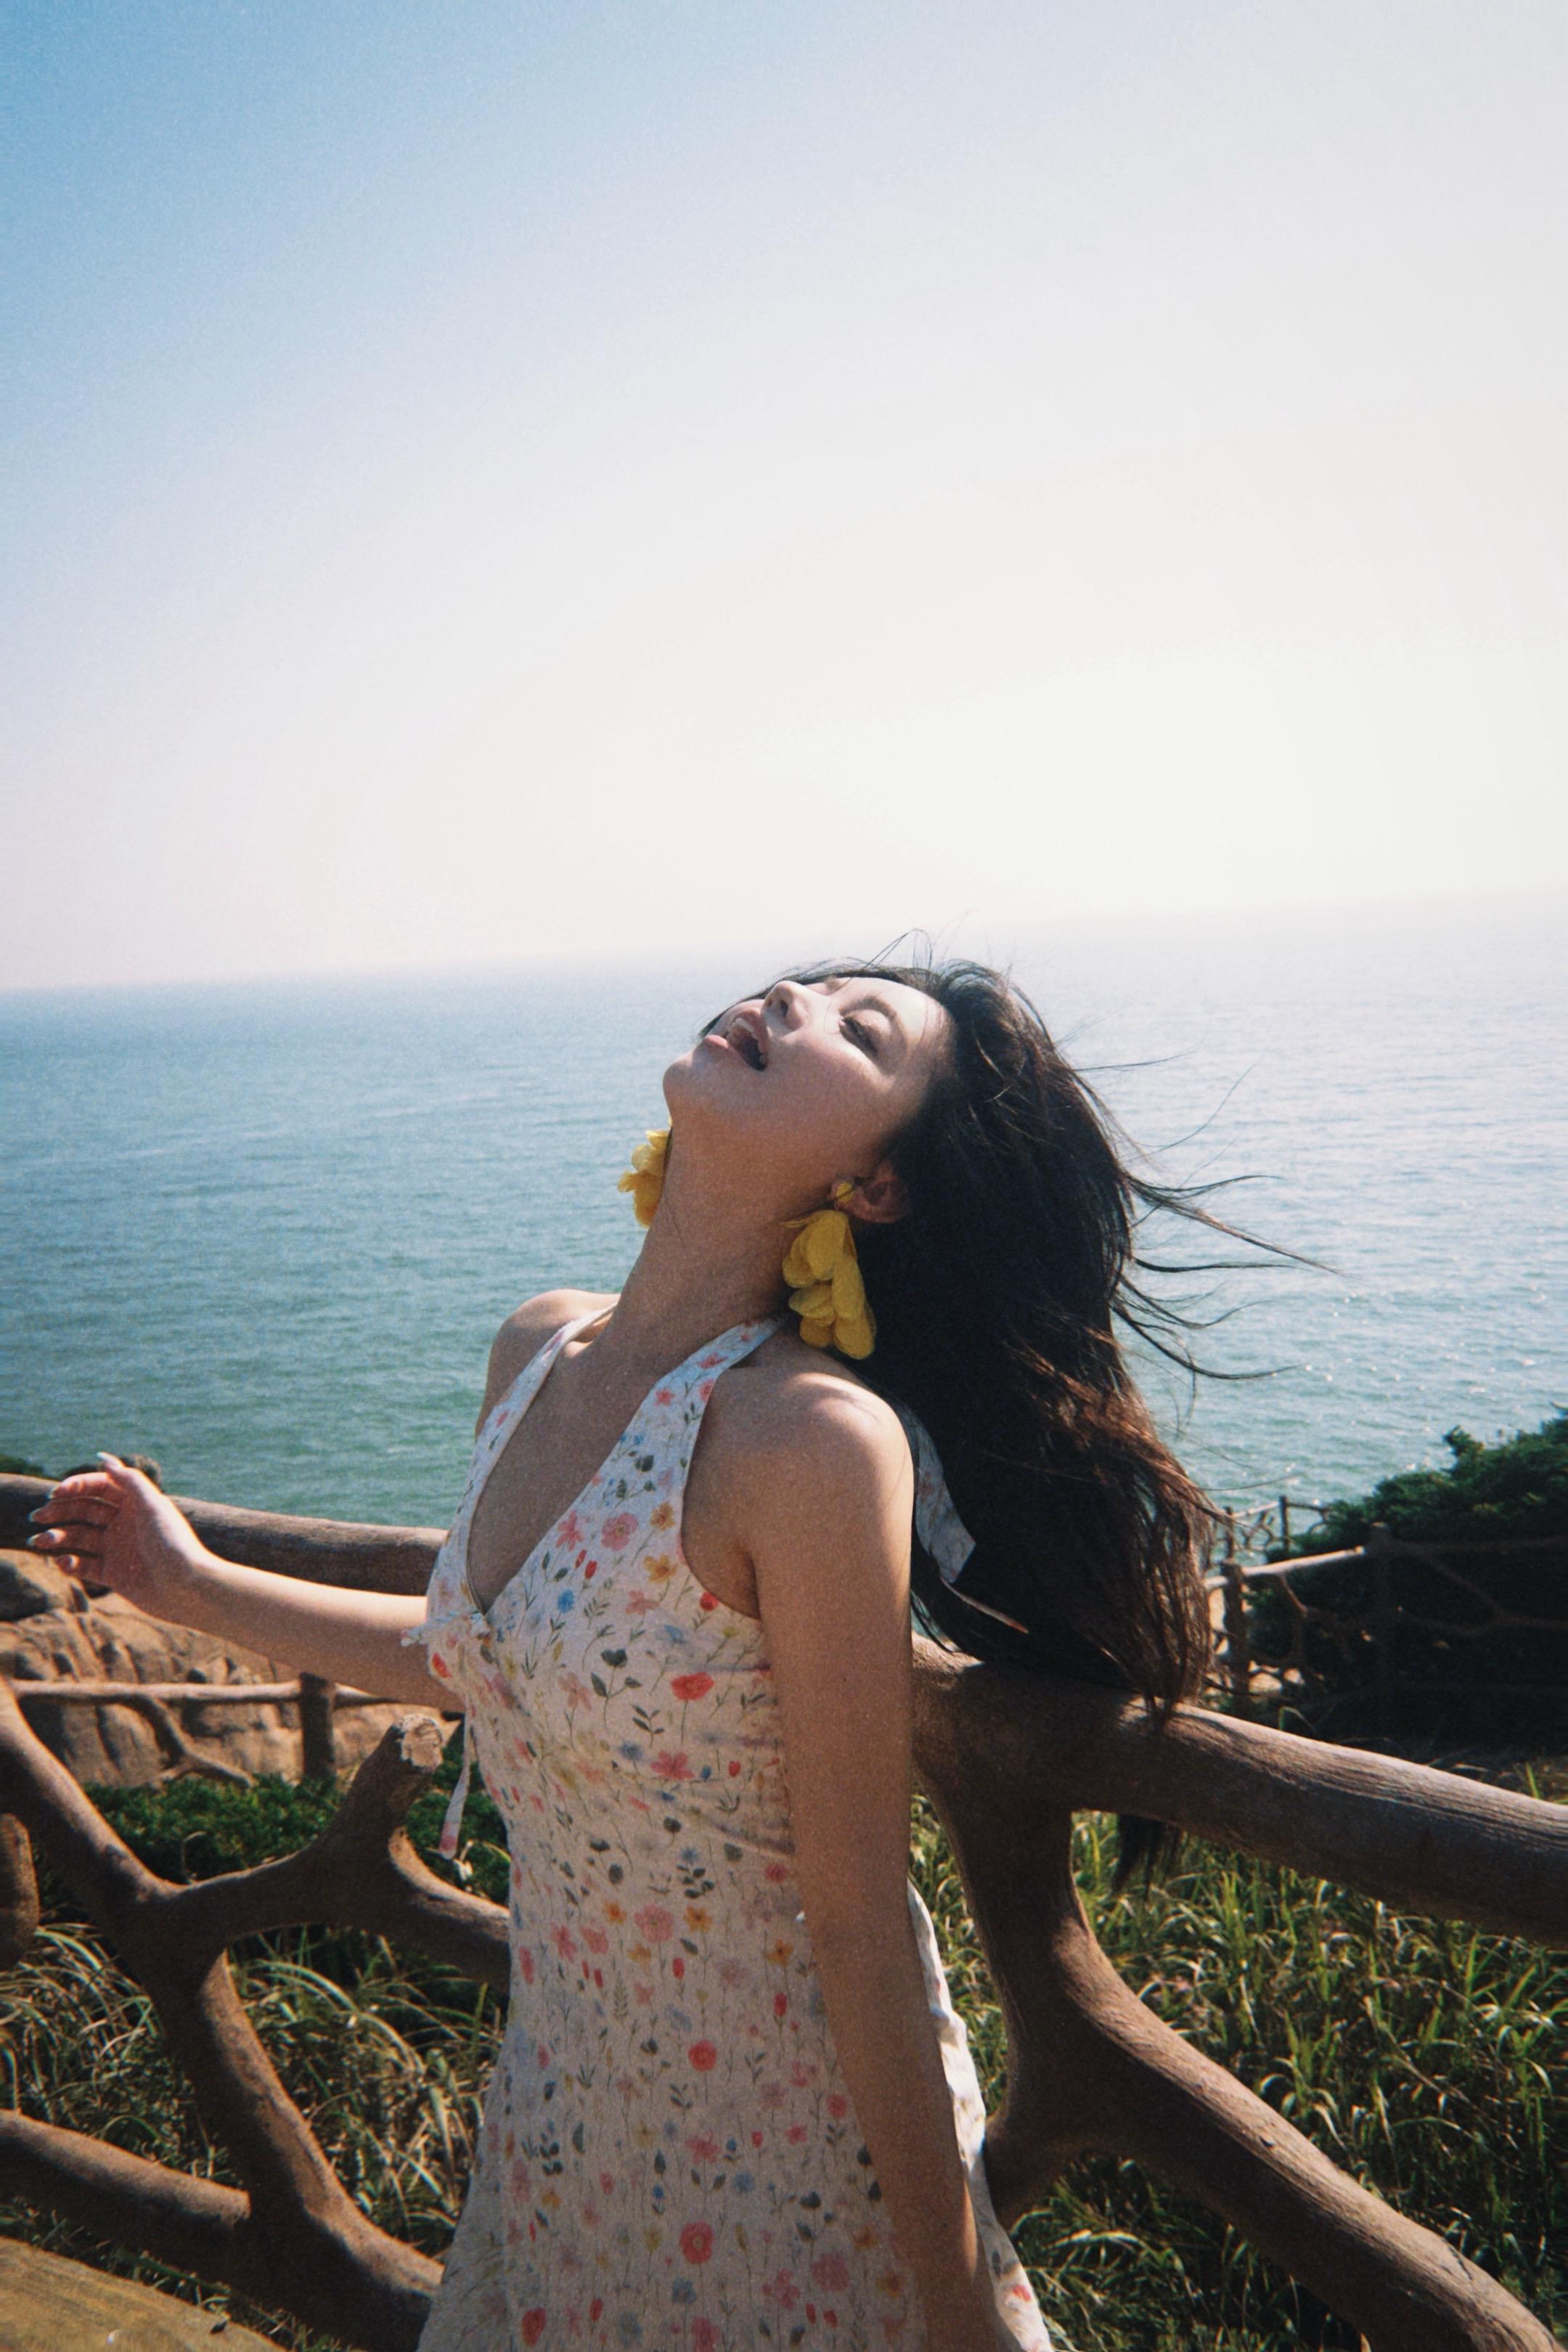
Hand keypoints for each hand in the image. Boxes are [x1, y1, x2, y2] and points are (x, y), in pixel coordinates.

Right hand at [28, 1454, 215, 1619]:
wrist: (185, 1588)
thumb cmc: (172, 1543)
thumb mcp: (152, 1506)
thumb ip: (129, 1480)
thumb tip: (103, 1457)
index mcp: (135, 1502)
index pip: (99, 1487)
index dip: (76, 1486)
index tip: (56, 1493)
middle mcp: (124, 1523)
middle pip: (84, 1511)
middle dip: (60, 1511)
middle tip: (38, 1516)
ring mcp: (117, 1548)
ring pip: (79, 1538)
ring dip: (58, 1537)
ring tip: (42, 1541)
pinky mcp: (113, 1574)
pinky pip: (84, 1565)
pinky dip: (69, 1563)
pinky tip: (62, 1562)